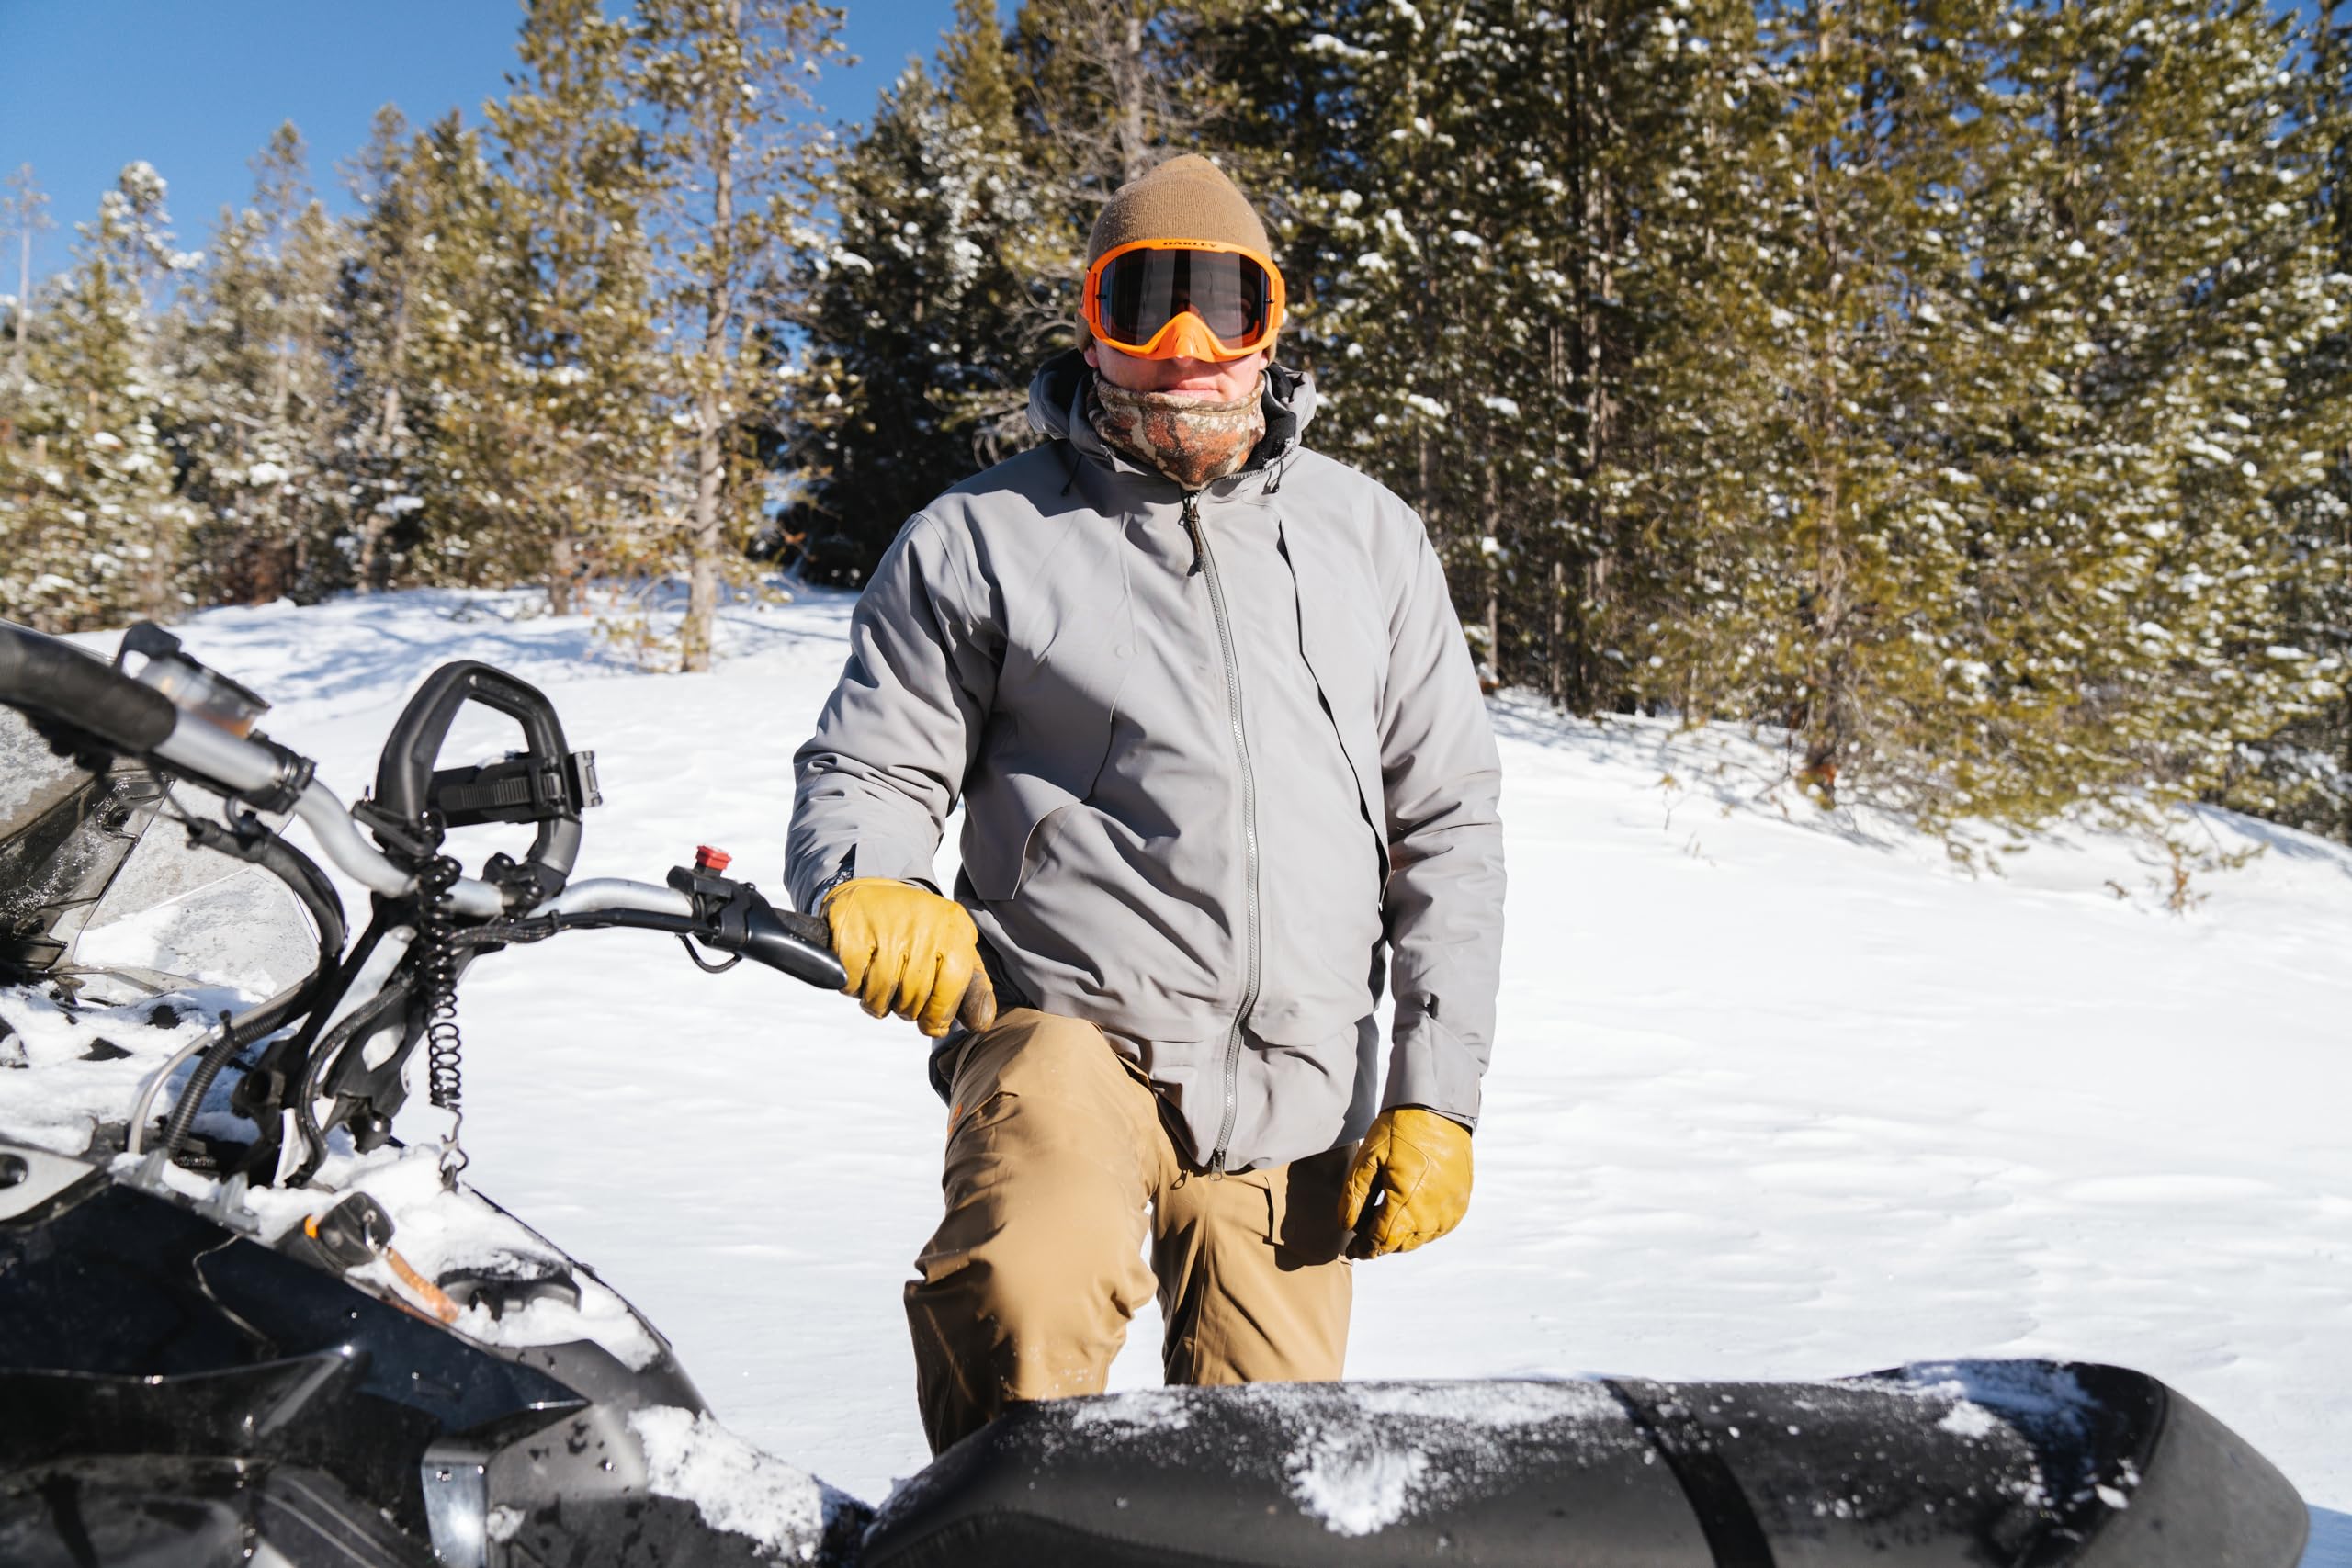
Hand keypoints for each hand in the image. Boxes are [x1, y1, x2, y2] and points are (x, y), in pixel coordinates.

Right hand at [822, 878, 997, 1037]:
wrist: (872, 895)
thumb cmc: (918, 934)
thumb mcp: (954, 951)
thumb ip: (971, 988)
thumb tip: (980, 1024)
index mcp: (954, 928)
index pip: (952, 986)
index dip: (939, 1014)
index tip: (931, 1022)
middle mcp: (923, 922)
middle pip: (914, 996)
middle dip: (905, 1009)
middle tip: (899, 994)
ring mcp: (885, 924)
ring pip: (880, 993)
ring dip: (876, 1001)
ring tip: (878, 983)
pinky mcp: (850, 929)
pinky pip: (851, 982)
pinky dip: (852, 986)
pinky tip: (859, 969)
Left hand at [1339, 1107, 1471, 1257]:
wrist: (1439, 1111)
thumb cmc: (1401, 1130)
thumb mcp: (1369, 1156)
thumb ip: (1355, 1194)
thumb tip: (1346, 1225)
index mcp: (1406, 1200)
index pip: (1381, 1239)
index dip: (1364, 1246)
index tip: (1352, 1247)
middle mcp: (1431, 1213)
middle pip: (1400, 1245)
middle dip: (1379, 1244)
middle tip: (1363, 1236)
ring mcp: (1449, 1211)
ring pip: (1419, 1240)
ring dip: (1399, 1238)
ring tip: (1384, 1224)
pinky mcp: (1461, 1205)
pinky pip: (1437, 1231)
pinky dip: (1420, 1230)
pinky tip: (1408, 1216)